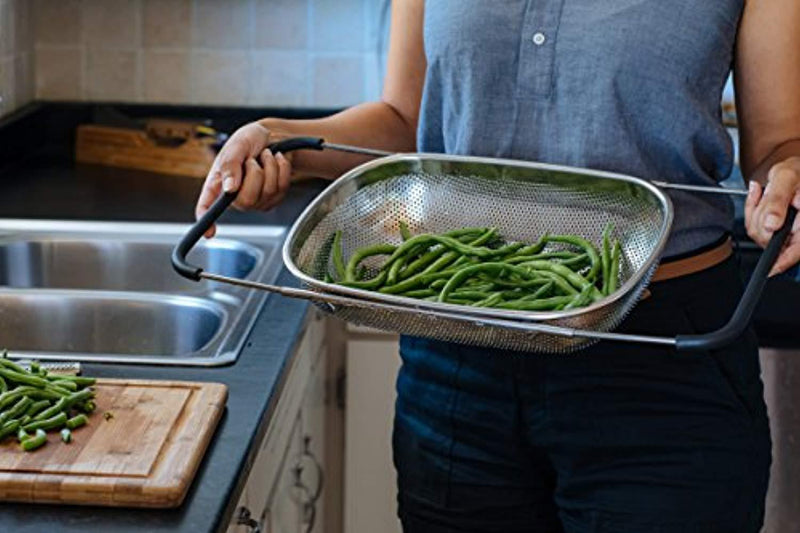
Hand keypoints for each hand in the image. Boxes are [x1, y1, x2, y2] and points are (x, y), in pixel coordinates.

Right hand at [195, 122, 291, 237]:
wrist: (273, 137)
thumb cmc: (249, 140)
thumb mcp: (236, 145)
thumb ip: (230, 165)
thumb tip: (229, 189)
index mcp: (218, 183)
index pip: (206, 206)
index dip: (206, 220)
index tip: (209, 232)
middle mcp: (235, 196)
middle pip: (246, 201)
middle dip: (255, 174)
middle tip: (253, 159)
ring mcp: (255, 200)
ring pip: (268, 192)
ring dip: (270, 167)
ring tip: (265, 156)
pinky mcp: (273, 199)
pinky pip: (282, 188)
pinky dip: (282, 169)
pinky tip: (276, 161)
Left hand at [745, 156, 799, 274]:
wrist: (793, 169)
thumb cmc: (796, 172)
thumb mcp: (786, 178)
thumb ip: (777, 201)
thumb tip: (771, 225)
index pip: (796, 249)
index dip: (783, 261)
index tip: (770, 269)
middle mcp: (797, 229)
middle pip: (770, 238)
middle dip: (761, 217)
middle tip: (768, 196)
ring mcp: (787, 229)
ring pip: (760, 233)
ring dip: (756, 212)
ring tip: (767, 194)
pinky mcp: (774, 227)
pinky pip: (754, 226)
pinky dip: (752, 210)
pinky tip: (760, 196)